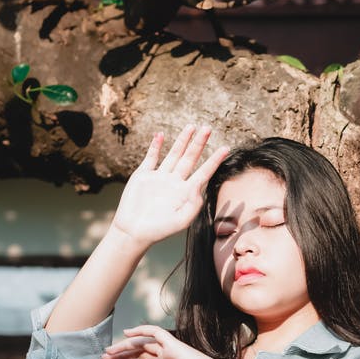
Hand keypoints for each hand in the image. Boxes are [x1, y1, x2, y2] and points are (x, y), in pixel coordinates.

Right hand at [109, 125, 228, 248]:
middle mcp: (174, 182)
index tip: (225, 148)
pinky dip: (155, 146)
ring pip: (173, 154)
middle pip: (190, 158)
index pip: (204, 172)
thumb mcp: (182, 221)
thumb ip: (193, 204)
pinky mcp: (143, 175)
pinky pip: (151, 158)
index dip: (214, 160)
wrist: (134, 232)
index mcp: (186, 192)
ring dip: (182, 140)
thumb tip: (199, 185)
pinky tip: (161, 135)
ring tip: (191, 126)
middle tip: (208, 128)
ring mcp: (159, 177)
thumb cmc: (160, 230)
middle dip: (199, 143)